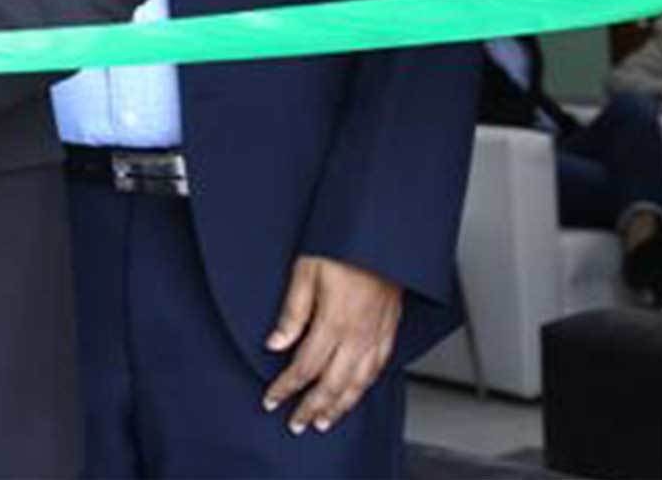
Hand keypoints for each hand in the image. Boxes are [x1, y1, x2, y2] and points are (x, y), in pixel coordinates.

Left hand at [262, 255, 403, 433]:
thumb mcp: (305, 272)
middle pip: (332, 384)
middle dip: (312, 407)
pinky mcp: (389, 331)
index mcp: (333, 322)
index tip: (272, 399)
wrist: (381, 237)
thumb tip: (275, 344)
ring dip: (340, 406)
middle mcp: (357, 335)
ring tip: (324, 421)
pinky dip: (365, 388)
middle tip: (296, 423)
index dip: (286, 387)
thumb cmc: (342, 247)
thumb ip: (291, 312)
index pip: (305, 367)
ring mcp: (376, 335)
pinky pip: (378, 369)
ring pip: (358, 383)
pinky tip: (356, 393)